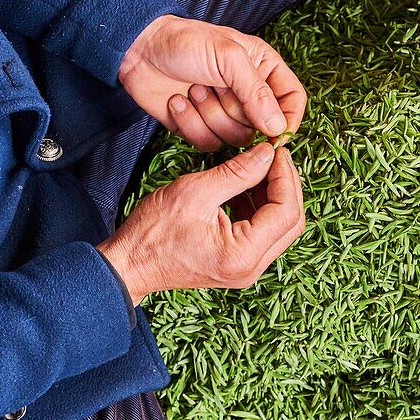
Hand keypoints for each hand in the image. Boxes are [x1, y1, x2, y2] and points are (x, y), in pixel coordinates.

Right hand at [97, 143, 304, 304]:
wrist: (128, 265)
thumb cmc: (152, 233)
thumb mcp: (194, 192)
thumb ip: (237, 172)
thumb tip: (268, 153)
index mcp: (243, 255)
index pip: (286, 212)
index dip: (286, 176)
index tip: (276, 150)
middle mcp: (253, 268)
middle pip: (291, 222)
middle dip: (286, 185)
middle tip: (274, 156)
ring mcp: (248, 268)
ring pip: (281, 227)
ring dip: (276, 195)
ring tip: (261, 166)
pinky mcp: (240, 263)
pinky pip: (264, 233)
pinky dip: (262, 207)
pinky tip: (248, 186)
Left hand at [119, 15, 307, 151]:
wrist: (138, 49)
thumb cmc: (184, 42)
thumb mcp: (227, 58)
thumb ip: (257, 92)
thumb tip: (278, 127)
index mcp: (264, 69)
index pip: (293, 99)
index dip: (289, 119)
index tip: (277, 134)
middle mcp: (249, 93)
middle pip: (262, 126)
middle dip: (233, 111)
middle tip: (212, 86)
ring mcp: (225, 112)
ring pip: (235, 139)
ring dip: (209, 116)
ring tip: (194, 89)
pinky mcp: (202, 126)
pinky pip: (209, 144)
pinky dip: (190, 125)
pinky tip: (179, 101)